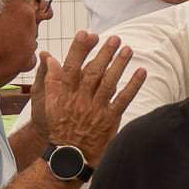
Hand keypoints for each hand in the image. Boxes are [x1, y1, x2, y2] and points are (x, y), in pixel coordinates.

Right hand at [33, 32, 145, 165]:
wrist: (67, 155)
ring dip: (119, 65)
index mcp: (64, 94)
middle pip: (93, 72)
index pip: (71, 67)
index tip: (87, 33)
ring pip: (108, 83)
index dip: (79, 49)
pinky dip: (133, 85)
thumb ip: (50, 78)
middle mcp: (79, 99)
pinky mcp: (108, 119)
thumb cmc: (57, 126)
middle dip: (104, 54)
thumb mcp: (47, 102)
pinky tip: (141, 72)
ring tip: (128, 50)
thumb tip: (48, 56)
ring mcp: (94, 109)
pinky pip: (123, 99)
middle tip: (115, 38)